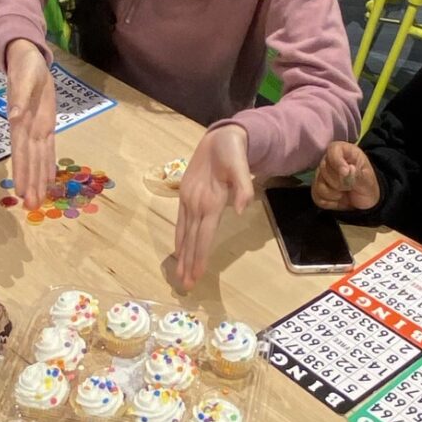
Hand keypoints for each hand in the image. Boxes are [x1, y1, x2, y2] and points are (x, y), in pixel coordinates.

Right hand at [5, 40, 57, 209]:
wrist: (28, 58)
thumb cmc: (25, 67)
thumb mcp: (24, 79)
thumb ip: (20, 99)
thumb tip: (15, 118)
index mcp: (21, 121)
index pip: (21, 152)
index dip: (22, 172)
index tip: (21, 191)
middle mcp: (27, 130)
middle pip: (30, 161)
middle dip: (30, 183)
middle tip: (30, 207)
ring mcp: (36, 129)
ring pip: (38, 159)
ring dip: (38, 180)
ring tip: (37, 200)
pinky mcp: (45, 125)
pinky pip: (47, 149)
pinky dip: (48, 165)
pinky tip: (48, 179)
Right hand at [171, 125, 252, 288]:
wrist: (219, 136)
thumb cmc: (232, 152)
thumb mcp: (241, 166)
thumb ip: (243, 187)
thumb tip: (242, 210)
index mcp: (210, 200)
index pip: (203, 235)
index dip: (200, 256)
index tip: (196, 275)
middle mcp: (196, 203)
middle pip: (190, 239)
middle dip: (187, 263)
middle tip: (184, 285)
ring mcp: (188, 200)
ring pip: (183, 233)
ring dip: (181, 255)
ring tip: (179, 274)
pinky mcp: (185, 196)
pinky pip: (180, 222)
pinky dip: (178, 238)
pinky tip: (177, 249)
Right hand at [312, 141, 378, 211]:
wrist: (364, 202)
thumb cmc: (367, 186)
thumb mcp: (368, 181)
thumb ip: (357, 175)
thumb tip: (347, 170)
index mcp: (345, 152)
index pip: (333, 149)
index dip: (337, 161)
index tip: (345, 172)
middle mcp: (330, 161)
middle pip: (324, 169)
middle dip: (339, 182)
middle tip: (351, 186)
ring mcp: (321, 175)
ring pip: (319, 185)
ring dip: (334, 194)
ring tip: (345, 193)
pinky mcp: (316, 190)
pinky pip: (317, 197)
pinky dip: (329, 202)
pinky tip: (338, 199)